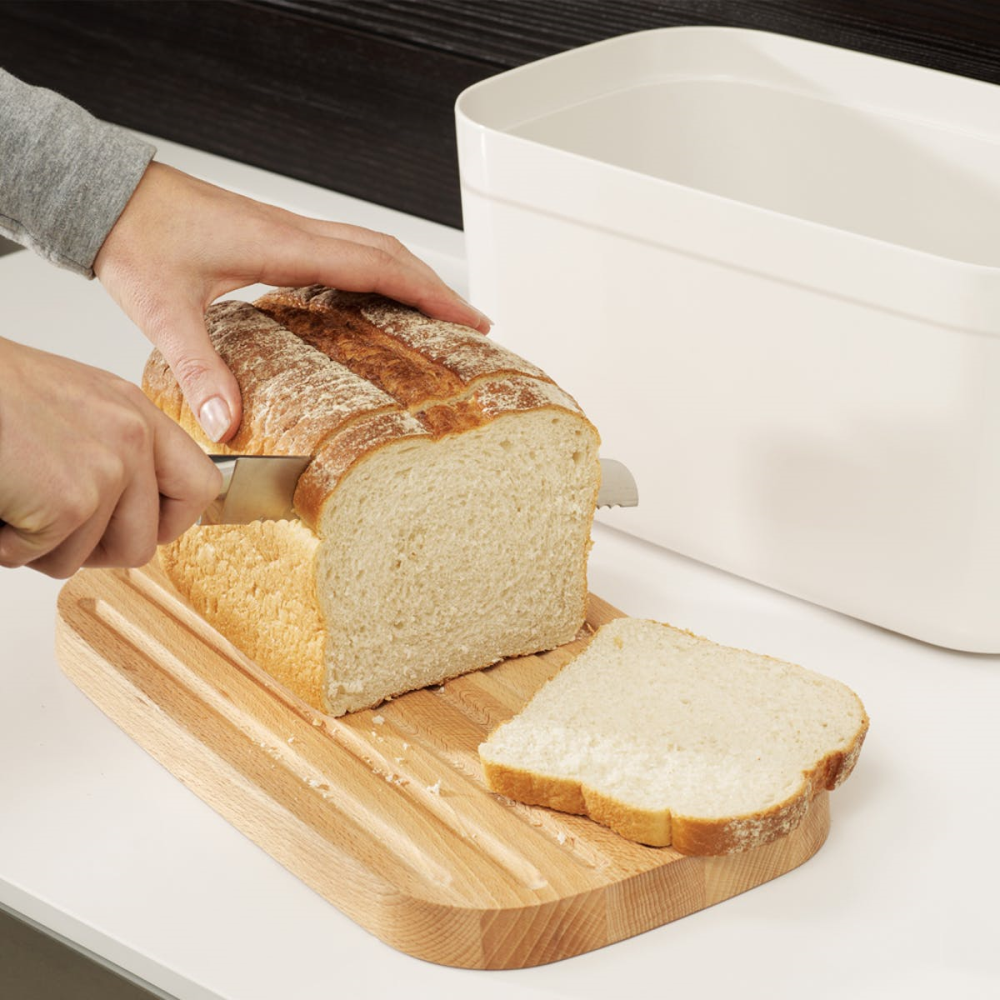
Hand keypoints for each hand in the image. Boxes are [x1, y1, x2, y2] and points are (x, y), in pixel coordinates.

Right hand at [0, 337, 221, 577]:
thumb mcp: (75, 406)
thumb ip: (114, 449)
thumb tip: (138, 510)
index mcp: (137, 413)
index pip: (200, 486)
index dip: (168, 523)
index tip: (138, 529)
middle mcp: (133, 437)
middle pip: (147, 541)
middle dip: (95, 551)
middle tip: (50, 527)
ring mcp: (108, 468)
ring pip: (92, 557)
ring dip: (43, 547)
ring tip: (14, 502)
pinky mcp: (72, 500)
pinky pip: (48, 557)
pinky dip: (10, 546)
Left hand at [94, 162, 490, 442]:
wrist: (106, 194)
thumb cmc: (134, 236)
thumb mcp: (164, 309)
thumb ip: (198, 367)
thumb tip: (224, 424)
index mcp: (284, 245)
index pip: (378, 265)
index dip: (430, 293)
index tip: (469, 318)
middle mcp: (295, 232)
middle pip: (388, 253)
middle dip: (436, 288)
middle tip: (473, 323)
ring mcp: (288, 232)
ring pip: (370, 246)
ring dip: (410, 276)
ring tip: (438, 311)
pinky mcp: (274, 238)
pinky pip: (344, 250)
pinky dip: (376, 271)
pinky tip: (374, 297)